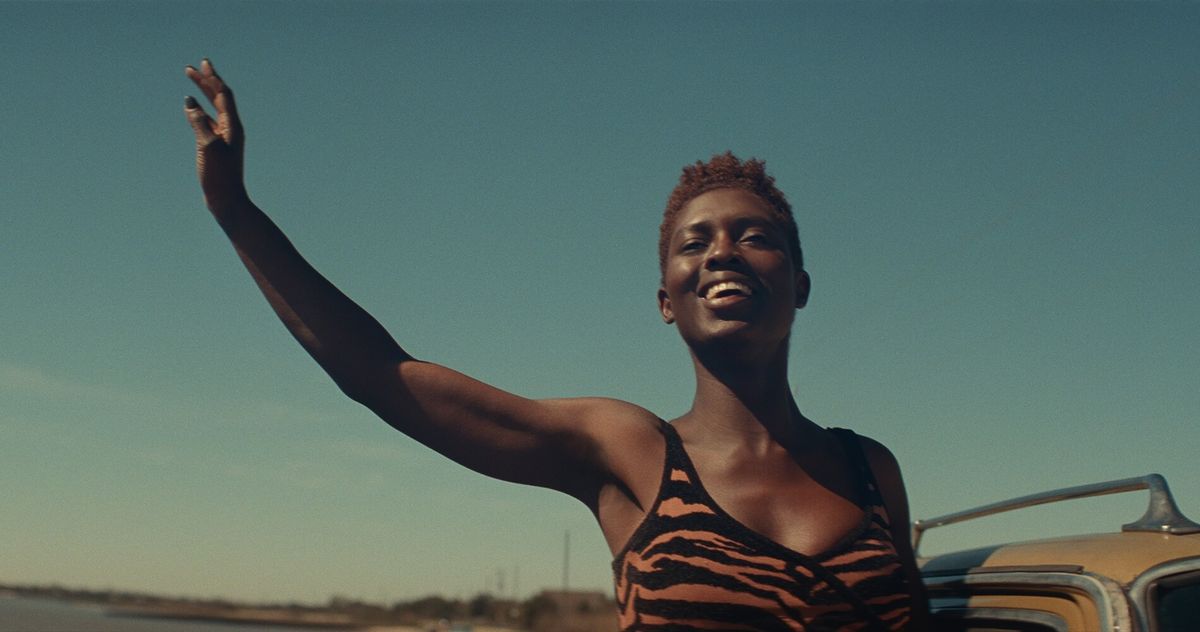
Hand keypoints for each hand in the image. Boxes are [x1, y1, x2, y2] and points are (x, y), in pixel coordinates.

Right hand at [184, 59, 248, 213]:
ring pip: (213, 108)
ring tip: (192, 79)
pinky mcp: (216, 147)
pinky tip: (190, 107)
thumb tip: (190, 103)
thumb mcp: (208, 147)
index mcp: (233, 126)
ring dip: (203, 93)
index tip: (203, 64)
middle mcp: (231, 129)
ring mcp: (224, 138)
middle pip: (219, 98)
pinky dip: (199, 111)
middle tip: (192, 67)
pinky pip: (208, 122)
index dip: (213, 78)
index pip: (223, 95)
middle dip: (207, 81)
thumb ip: (199, 123)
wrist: (226, 200)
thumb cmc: (220, 176)